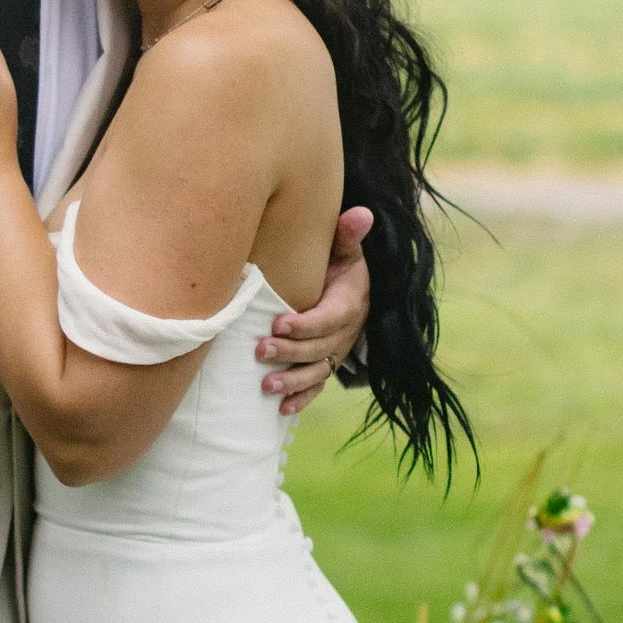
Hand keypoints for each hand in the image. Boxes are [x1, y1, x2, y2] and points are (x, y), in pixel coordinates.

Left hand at [257, 205, 371, 417]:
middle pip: (319, 348)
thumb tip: (362, 213)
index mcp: (350, 303)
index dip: (306, 324)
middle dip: (290, 352)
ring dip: (293, 381)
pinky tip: (281, 409)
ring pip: (317, 372)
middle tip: (260, 350)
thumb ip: (348, 235)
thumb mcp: (346, 249)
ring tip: (266, 386)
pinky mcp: (327, 364)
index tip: (278, 322)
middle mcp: (346, 332)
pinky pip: (317, 387)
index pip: (330, 318)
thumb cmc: (339, 264)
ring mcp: (336, 351)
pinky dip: (302, 399)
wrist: (350, 288)